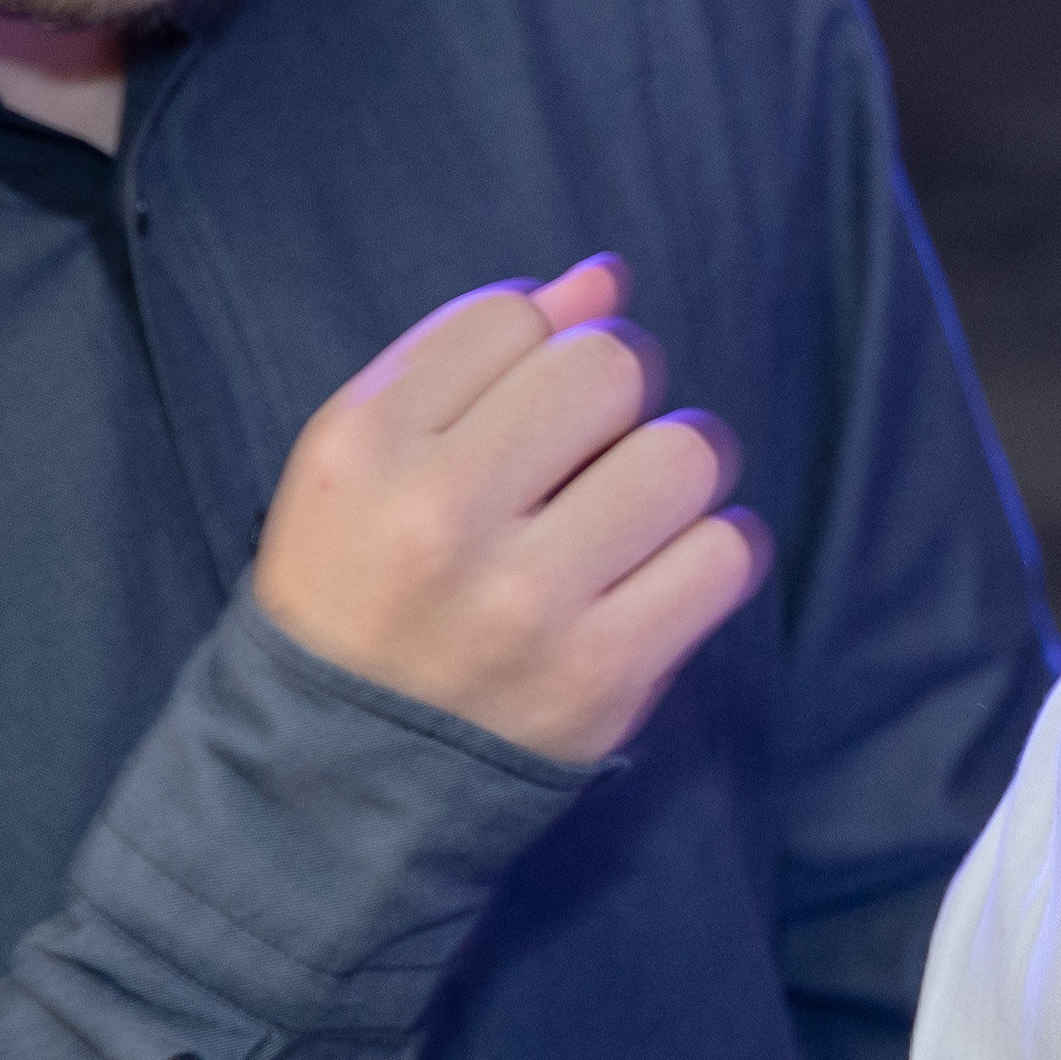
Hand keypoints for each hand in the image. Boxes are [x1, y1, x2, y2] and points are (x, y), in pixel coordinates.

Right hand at [251, 260, 767, 765]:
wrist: (331, 785)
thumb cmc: (362, 595)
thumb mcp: (367, 463)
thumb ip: (475, 352)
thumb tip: (608, 275)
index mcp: (361, 448)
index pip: (512, 314)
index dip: (542, 344)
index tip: (522, 406)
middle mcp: (438, 517)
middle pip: (612, 365)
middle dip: (623, 391)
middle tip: (593, 450)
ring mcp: (524, 600)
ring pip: (685, 451)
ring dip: (681, 468)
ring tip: (631, 510)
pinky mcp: (603, 673)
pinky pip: (728, 552)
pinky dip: (717, 549)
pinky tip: (665, 569)